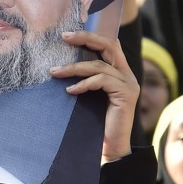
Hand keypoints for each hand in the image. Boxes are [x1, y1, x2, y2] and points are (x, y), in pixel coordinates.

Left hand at [48, 30, 138, 162]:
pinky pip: (101, 81)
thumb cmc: (95, 124)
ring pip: (99, 65)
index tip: (67, 35)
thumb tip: (61, 65)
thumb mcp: (88, 96)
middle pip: (109, 45)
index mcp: (120, 72)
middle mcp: (128, 75)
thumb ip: (85, 80)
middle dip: (86, 38)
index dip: (91, 36)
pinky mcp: (126, 95)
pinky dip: (84, 84)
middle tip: (64, 37)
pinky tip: (70, 90)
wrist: (111, 148)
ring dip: (74, 67)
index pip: (109, 45)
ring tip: (54, 72)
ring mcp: (129, 84)